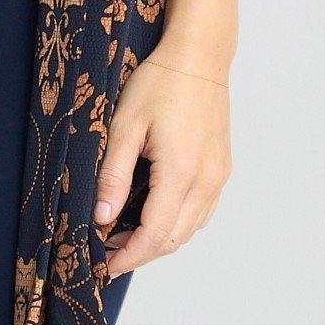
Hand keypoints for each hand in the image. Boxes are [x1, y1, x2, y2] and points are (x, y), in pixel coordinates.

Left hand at [94, 51, 232, 274]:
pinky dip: (178, 223)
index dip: (129, 256)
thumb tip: (102, 218)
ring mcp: (219, 175)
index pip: (155, 234)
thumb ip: (113, 176)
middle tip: (108, 253)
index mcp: (181, 172)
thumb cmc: (159, 84)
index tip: (105, 266)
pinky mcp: (222, 169)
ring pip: (191, 229)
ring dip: (160, 240)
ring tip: (126, 237)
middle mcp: (207, 180)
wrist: (198, 58)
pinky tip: (154, 216)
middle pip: (175, 238)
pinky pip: (202, 211)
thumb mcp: (124, 127)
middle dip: (141, 253)